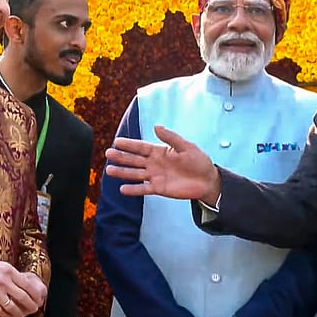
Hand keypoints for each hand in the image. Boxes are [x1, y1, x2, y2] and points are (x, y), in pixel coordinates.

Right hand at [0, 254, 46, 316]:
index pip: (28, 285)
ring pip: (12, 307)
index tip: (39, 299)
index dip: (36, 295)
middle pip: (23, 297)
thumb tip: (25, 285)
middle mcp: (3, 282)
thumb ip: (13, 275)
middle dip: (31, 306)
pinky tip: (10, 316)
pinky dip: (7, 315)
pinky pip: (0, 311)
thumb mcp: (1, 266)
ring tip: (23, 315)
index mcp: (9, 271)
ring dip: (20, 313)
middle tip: (34, 309)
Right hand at [105, 125, 221, 205]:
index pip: (141, 147)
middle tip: (108, 153)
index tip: (117, 141)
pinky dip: (134, 189)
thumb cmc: (198, 161)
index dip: (130, 144)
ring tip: (109, 170)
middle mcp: (155, 164)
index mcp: (160, 151)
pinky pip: (144, 189)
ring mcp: (155, 176)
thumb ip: (171, 138)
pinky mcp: (159, 189)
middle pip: (135, 160)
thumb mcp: (187, 146)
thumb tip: (156, 126)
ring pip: (135, 174)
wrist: (207, 180)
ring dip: (123, 172)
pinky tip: (122, 189)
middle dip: (122, 157)